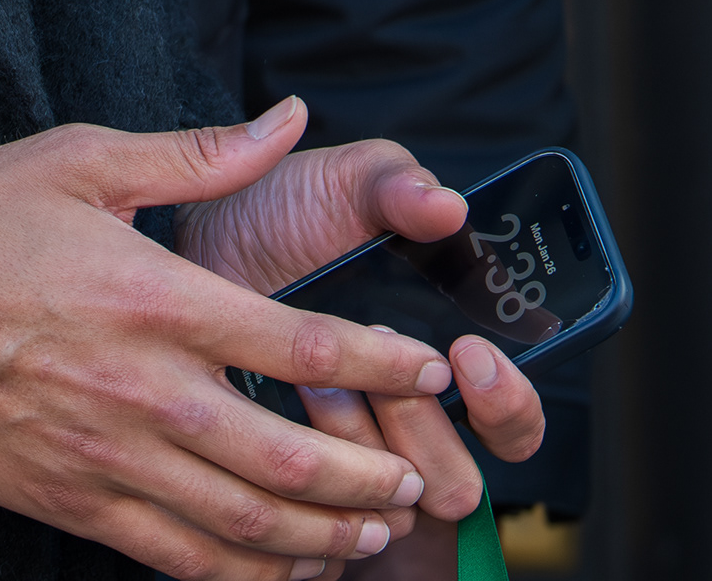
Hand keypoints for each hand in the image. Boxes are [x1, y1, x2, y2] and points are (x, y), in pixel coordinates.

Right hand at [0, 105, 453, 577]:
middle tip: (416, 478)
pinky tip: (278, 573)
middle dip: (367, 475)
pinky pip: (175, 560)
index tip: (432, 367)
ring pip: (243, 523)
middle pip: (290, 456)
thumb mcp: (81, 159)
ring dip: (320, 537)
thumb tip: (289, 120)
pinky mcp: (69, 503)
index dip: (383, 362)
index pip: (302, 341)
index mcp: (156, 297)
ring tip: (369, 534)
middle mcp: (144, 391)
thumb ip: (198, 154)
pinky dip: (240, 576)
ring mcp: (106, 460)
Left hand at [179, 101, 543, 562]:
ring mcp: (360, 467)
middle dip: (414, 423)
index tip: (465, 354)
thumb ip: (400, 186)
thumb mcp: (347, 182)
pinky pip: (326, 529)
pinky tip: (279, 414)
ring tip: (313, 380)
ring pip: (392, 508)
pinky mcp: (306, 495)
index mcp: (447, 360)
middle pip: (456, 482)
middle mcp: (414, 426)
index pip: (511, 422)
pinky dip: (308, 480)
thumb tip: (449, 208)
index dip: (505, 402)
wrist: (200, 239)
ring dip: (355, 440)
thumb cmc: (284, 213)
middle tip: (368, 353)